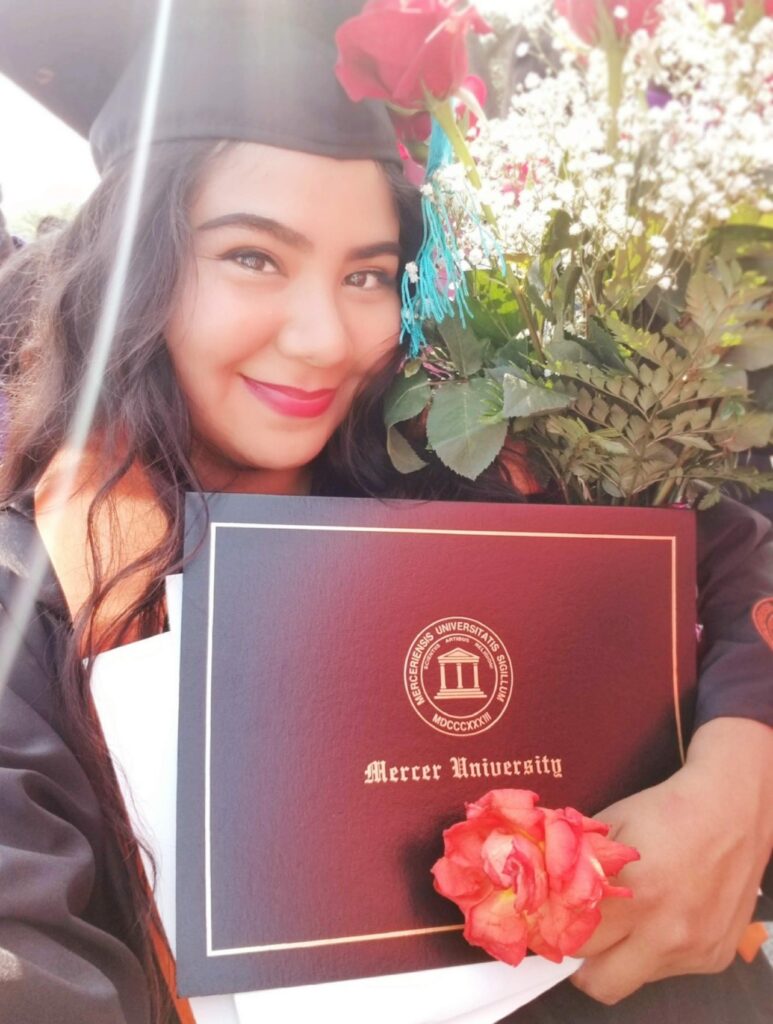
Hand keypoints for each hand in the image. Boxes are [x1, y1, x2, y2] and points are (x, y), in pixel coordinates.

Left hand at [570, 717, 772, 1004]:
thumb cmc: (666, 812)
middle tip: (579, 936)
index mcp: (635, 894)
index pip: (574, 940)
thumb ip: (576, 863)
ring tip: (628, 918)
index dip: (556, 930)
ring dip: (622, 955)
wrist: (731, 812)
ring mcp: (693, 950)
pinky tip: (663, 915)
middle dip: (582, 962)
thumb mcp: (610, 828)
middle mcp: (666, 932)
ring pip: (636, 978)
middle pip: (599, 982)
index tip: (549, 920)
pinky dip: (656, 950)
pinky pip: (669, 970)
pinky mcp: (714, 958)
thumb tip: (539, 885)